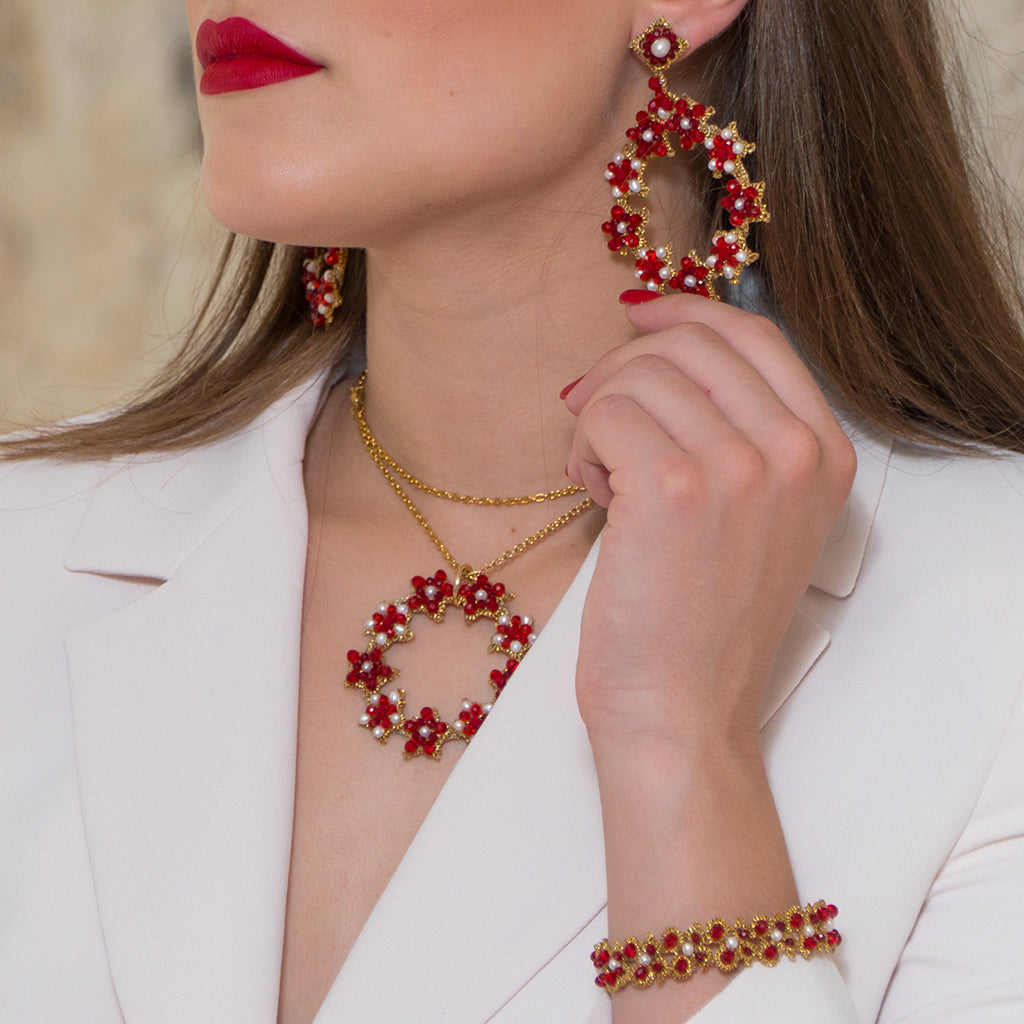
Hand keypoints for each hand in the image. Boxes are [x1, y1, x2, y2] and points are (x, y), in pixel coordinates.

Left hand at [564, 294, 855, 759]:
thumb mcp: (755, 520)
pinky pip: (604, 413)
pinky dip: (582, 447)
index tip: (638, 316)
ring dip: (600, 417)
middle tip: (594, 413)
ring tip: (603, 477)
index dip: (688, 313)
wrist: (681, 712)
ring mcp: (740, 467)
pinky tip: (592, 491)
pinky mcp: (673, 488)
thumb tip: (664, 346)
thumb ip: (736, 433)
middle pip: (692, 343)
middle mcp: (795, 453)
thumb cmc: (701, 624)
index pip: (756, 337)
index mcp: (825, 456)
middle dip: (625, 367)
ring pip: (639, 376)